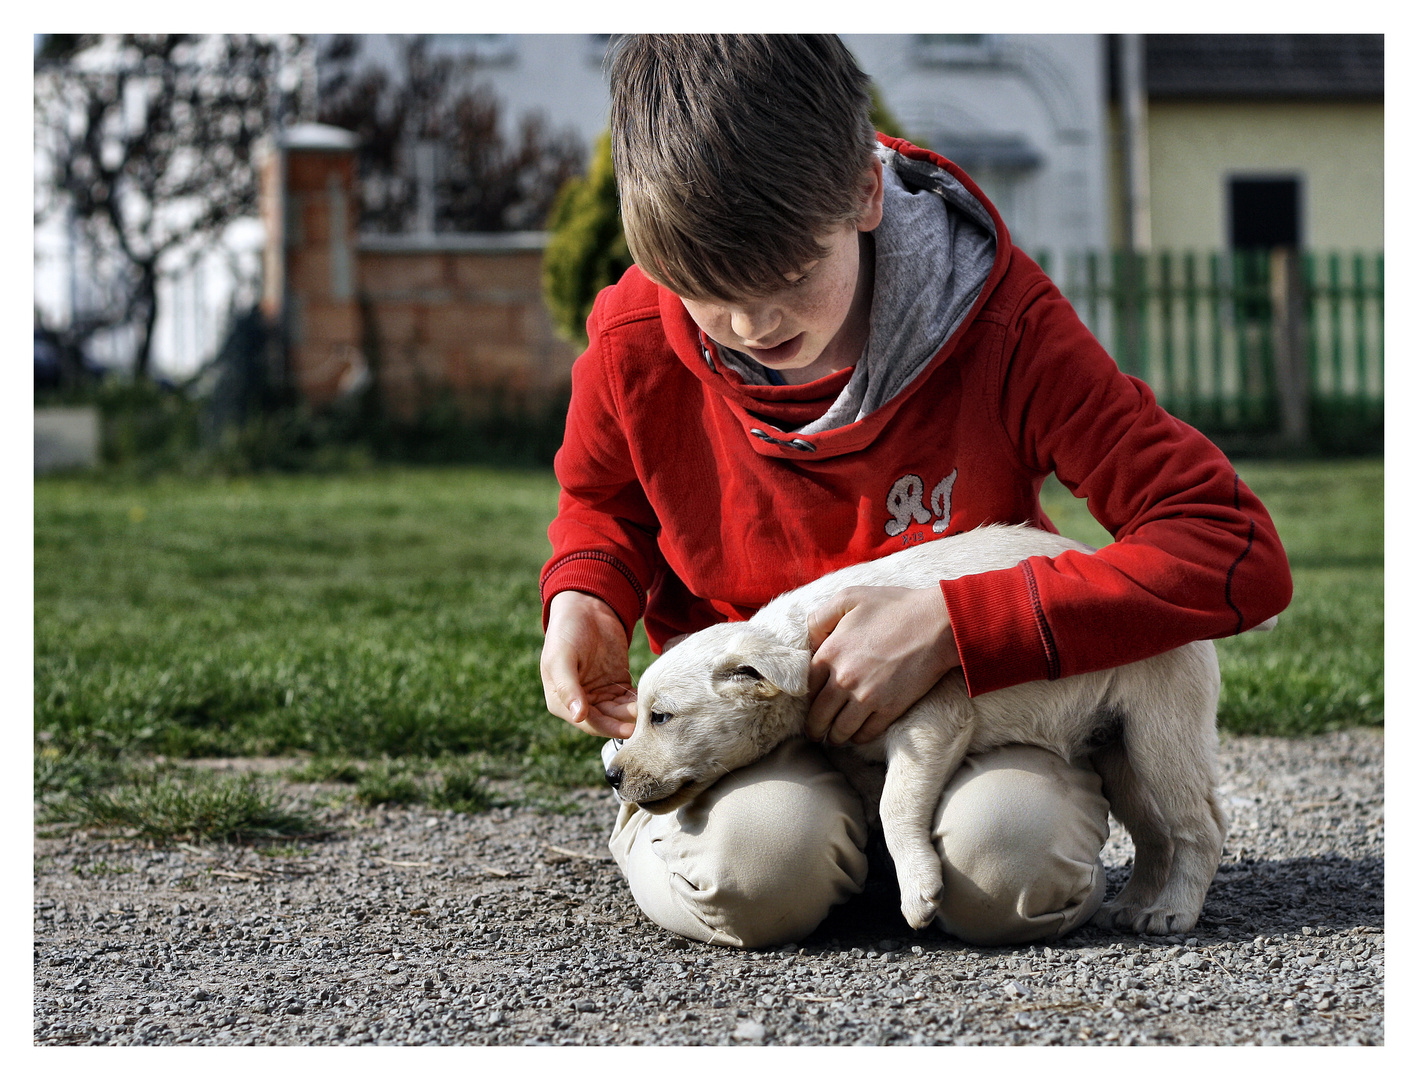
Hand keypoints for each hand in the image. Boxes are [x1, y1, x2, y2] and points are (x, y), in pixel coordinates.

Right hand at [541, 591, 637, 738]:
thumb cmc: (566, 631)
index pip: (588, 722)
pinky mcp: (616, 683)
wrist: (586, 607)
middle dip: (624, 722)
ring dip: (633, 713)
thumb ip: (568, 687)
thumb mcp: (561, 658)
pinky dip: (638, 701)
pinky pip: (628, 698)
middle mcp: (581, 702)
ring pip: (619, 711)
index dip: (608, 727)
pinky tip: (650, 700)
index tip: (628, 730)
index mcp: (561, 701)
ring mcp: (600, 693)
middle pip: (606, 720)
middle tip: (645, 722)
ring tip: (649, 710)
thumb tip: (578, 716)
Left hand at [805, 585, 959, 745]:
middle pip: (819, 714)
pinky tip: (858, 735)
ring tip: (835, 739)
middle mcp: (843, 679)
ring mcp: (866, 697)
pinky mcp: (889, 709)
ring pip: (841, 730)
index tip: (809, 705)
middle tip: (815, 733)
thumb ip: (821, 617)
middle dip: (815, 728)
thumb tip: (810, 641)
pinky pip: (867, 733)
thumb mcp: (850, 597)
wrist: (937, 624)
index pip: (807, 687)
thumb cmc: (895, 607)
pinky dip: (859, 738)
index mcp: (830, 652)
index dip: (806, 699)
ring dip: (835, 737)